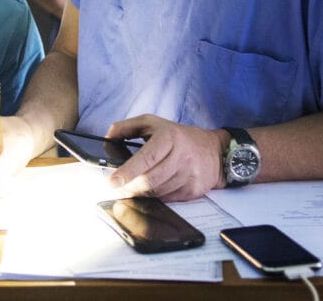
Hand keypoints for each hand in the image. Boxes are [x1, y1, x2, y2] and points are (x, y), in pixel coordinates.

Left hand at [105, 114, 226, 201]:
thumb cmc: (177, 136)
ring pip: (158, 192)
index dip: (128, 171)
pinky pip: (168, 198)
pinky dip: (156, 196)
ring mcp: (190, 175)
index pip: (147, 158)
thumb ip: (127, 127)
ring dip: (142, 192)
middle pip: (150, 180)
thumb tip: (107, 138)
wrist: (215, 150)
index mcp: (169, 137)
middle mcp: (182, 156)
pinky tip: (152, 189)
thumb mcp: (152, 123)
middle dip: (130, 187)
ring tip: (133, 187)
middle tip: (118, 188)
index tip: (112, 182)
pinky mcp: (194, 190)